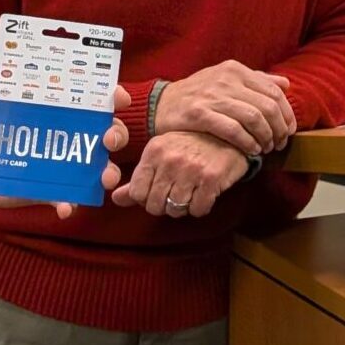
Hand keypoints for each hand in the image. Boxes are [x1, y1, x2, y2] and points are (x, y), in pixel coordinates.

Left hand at [0, 79, 128, 219]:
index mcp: (49, 105)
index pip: (87, 96)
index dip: (108, 95)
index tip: (118, 97)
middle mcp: (60, 132)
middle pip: (102, 131)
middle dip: (115, 133)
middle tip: (108, 139)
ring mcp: (57, 162)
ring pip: (94, 166)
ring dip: (106, 171)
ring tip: (103, 177)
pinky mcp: (46, 188)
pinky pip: (66, 197)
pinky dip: (70, 203)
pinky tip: (66, 207)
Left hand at [109, 130, 248, 217]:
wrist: (229, 134)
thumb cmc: (191, 145)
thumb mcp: (161, 155)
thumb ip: (139, 179)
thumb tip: (116, 199)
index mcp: (153, 152)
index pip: (137, 192)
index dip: (147, 199)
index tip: (158, 192)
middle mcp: (170, 160)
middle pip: (155, 205)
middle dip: (165, 206)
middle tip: (176, 195)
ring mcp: (191, 169)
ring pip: (176, 209)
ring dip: (184, 207)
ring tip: (191, 193)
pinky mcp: (211, 179)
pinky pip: (198, 209)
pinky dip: (201, 207)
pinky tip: (205, 194)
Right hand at [154, 60, 295, 153]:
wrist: (160, 104)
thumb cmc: (197, 95)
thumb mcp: (225, 80)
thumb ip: (256, 80)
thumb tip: (285, 83)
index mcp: (235, 70)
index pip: (274, 91)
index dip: (287, 114)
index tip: (288, 131)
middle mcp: (225, 79)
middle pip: (267, 107)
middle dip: (278, 129)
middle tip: (278, 144)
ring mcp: (211, 96)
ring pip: (253, 118)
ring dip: (265, 138)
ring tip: (265, 149)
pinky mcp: (199, 114)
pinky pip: (233, 130)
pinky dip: (247, 143)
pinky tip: (250, 150)